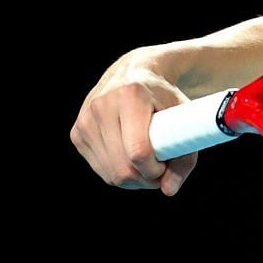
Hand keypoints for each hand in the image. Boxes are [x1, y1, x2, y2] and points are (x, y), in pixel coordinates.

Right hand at [70, 48, 198, 195]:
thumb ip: (184, 154)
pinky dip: (117, 172)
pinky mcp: (77, 133)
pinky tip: (129, 158)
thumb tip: (169, 190)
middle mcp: (103, 105)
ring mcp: (85, 120)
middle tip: (160, 170)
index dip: (155, 170)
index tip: (166, 167)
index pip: (138, 151)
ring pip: (110, 173)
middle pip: (122, 167)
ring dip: (132, 179)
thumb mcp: (182, 115)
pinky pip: (99, 169)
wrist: (133, 72)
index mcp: (130, 95)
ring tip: (147, 163)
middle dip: (145, 178)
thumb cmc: (163, 96)